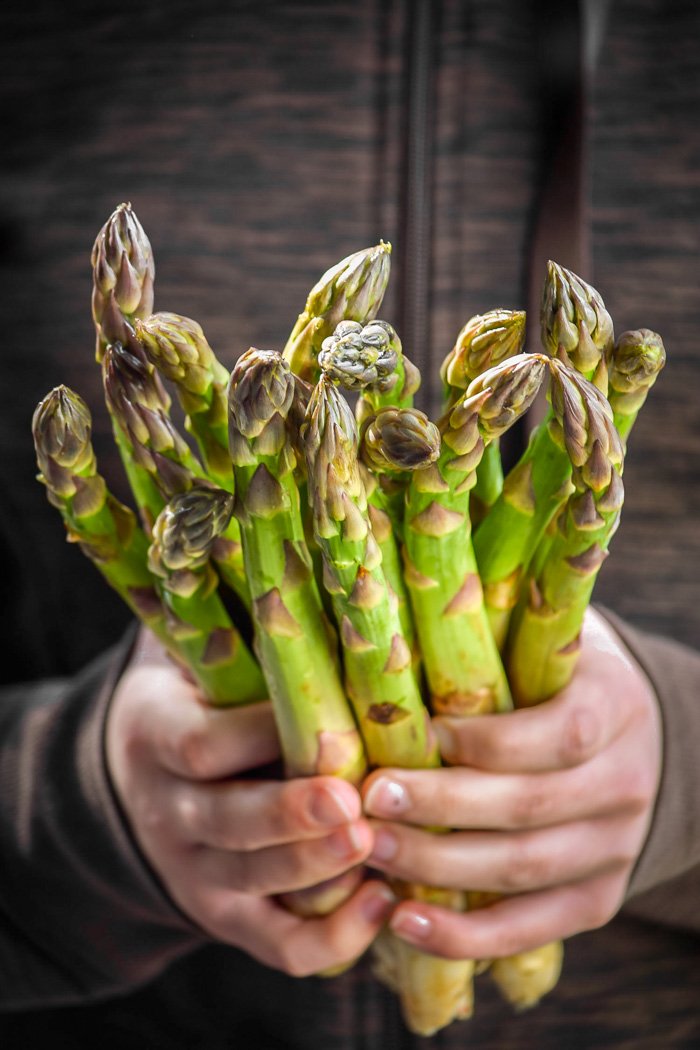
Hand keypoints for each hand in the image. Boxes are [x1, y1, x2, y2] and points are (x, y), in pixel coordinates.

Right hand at [106, 628, 392, 976]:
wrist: (138, 781)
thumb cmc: (193, 695)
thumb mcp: (186, 652)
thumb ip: (224, 619)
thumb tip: (292, 559)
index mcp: (155, 734)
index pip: (200, 744)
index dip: (257, 734)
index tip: (323, 717)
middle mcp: (169, 810)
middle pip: (227, 821)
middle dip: (291, 815)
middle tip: (351, 803)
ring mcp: (195, 872)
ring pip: (253, 882)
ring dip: (316, 870)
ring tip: (373, 847)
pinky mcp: (227, 917)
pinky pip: (276, 944)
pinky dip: (329, 937)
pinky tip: (379, 903)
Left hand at [361, 608, 661, 959]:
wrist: (628, 738)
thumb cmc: (554, 676)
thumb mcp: (542, 639)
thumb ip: (491, 631)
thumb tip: (397, 609)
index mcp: (615, 704)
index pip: (560, 732)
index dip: (489, 740)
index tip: (422, 732)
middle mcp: (626, 781)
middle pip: (531, 806)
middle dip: (443, 806)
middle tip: (370, 797)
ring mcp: (615, 847)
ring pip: (524, 870)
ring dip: (440, 870)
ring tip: (371, 853)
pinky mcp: (597, 897)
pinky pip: (533, 927)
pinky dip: (467, 935)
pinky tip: (404, 922)